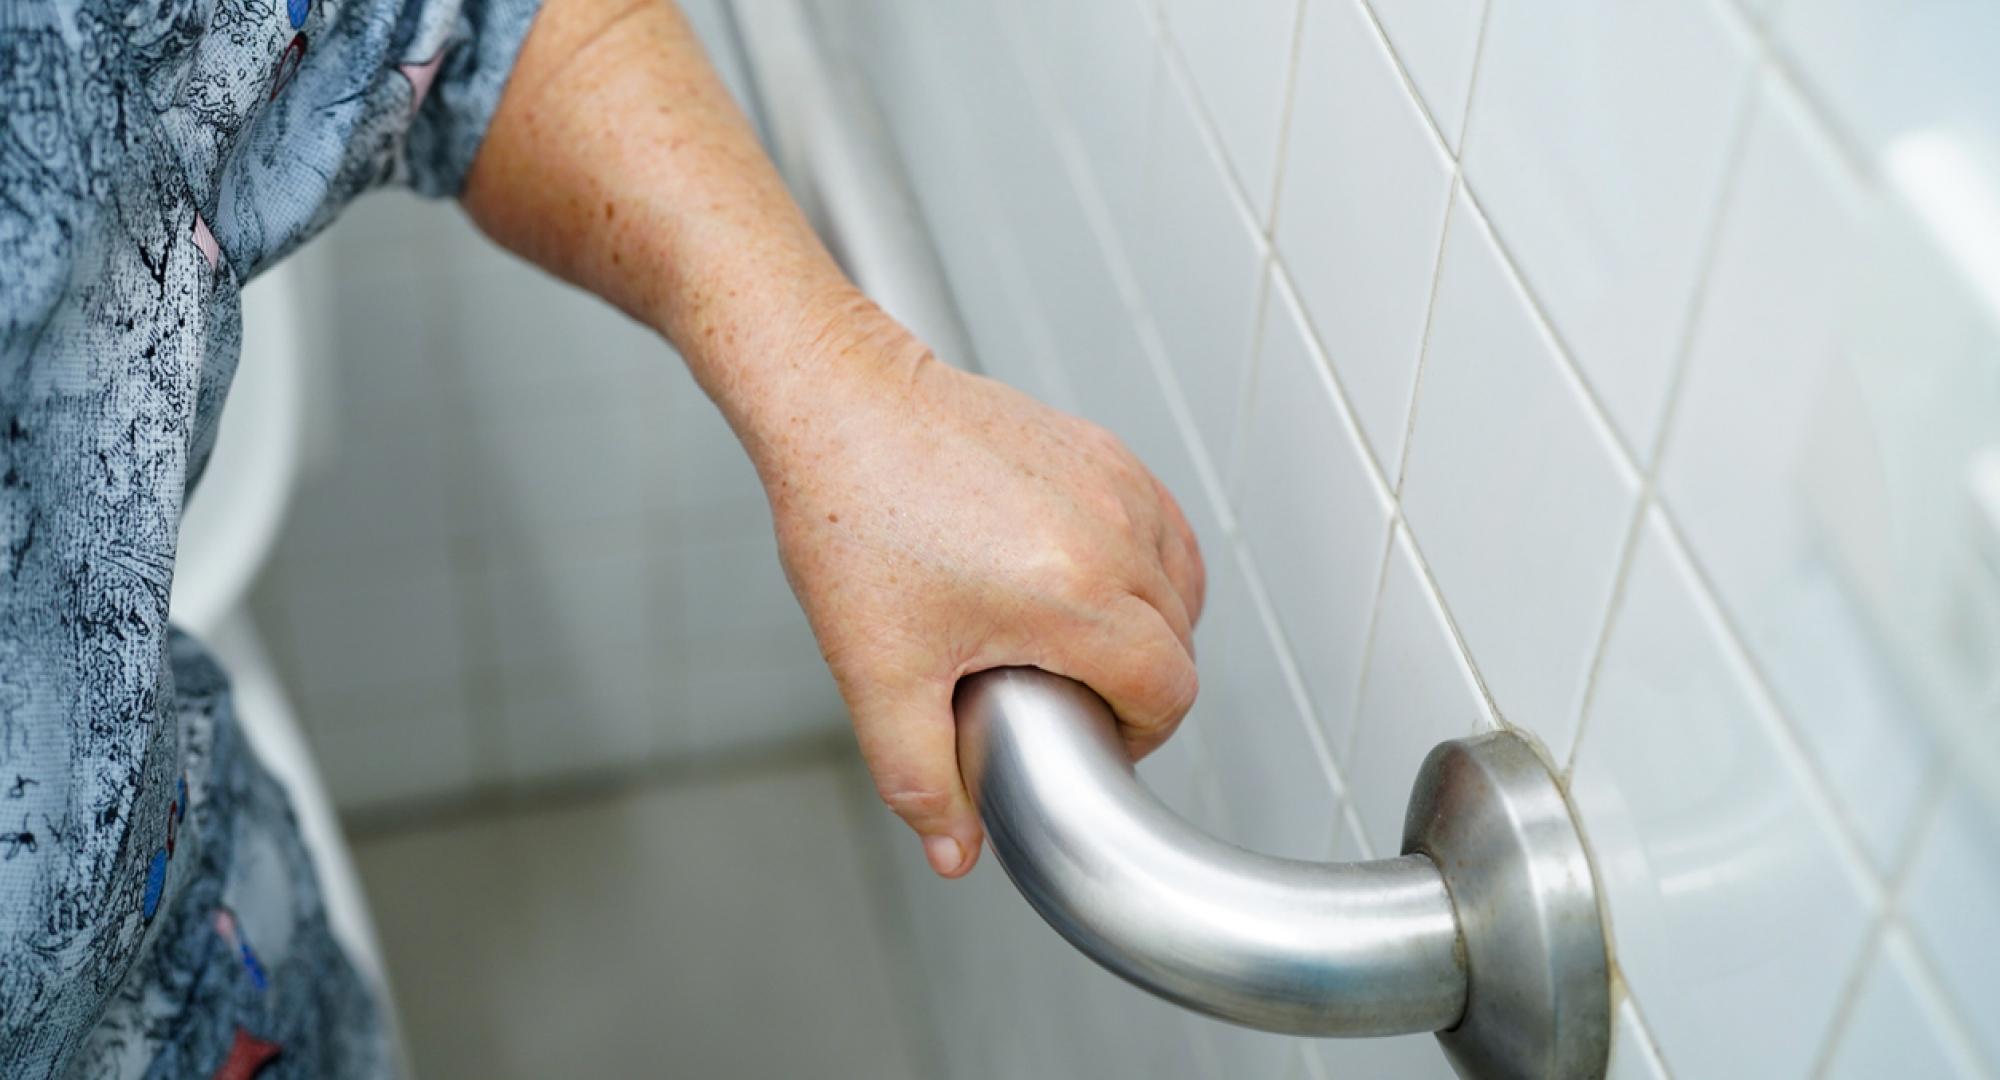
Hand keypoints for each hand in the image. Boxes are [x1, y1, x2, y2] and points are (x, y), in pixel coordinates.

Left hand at [752, 296, 1206, 877]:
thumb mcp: (877, 670)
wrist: (837, 404)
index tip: (1093, 736)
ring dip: (1152, 623)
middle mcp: (1112, 533)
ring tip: (1081, 641)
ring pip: (1181, 580)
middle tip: (1070, 697)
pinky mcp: (1099, 447)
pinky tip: (1090, 578)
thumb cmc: (851, 518)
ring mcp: (1113, 481)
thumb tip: (957, 851)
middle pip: (1181, 641)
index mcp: (1073, 595)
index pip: (1170, 690)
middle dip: (1141, 685)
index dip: (1141, 733)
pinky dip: (1144, 563)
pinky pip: (1159, 523)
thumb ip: (920, 776)